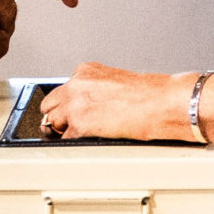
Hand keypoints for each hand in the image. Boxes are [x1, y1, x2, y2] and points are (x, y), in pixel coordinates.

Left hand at [38, 62, 180, 142]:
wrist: (163, 102)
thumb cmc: (153, 92)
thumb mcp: (119, 80)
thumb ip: (100, 89)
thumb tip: (96, 104)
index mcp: (87, 70)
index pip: (64, 88)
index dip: (69, 102)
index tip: (76, 109)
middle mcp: (77, 84)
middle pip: (50, 104)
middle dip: (58, 115)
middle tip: (69, 125)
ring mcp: (75, 105)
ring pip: (51, 121)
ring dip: (62, 129)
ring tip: (78, 135)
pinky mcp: (80, 125)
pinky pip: (65, 139)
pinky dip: (74, 143)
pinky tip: (89, 141)